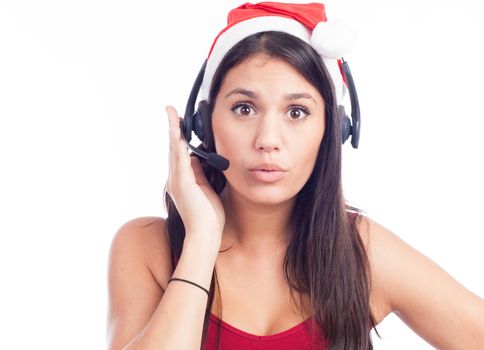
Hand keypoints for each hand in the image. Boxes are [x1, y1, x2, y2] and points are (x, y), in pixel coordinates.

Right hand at [165, 105, 224, 244]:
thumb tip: (197, 159)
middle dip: (173, 128)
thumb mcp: (207, 190)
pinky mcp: (183, 184)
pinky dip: (178, 145)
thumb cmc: (208, 218)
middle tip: (170, 111)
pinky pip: (180, 160)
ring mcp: (177, 181)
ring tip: (171, 114)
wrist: (205, 235)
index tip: (178, 122)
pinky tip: (178, 133)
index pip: (179, 154)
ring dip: (173, 131)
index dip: (178, 137)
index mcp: (182, 181)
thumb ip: (201, 175)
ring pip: (174, 150)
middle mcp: (176, 179)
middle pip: (174, 148)